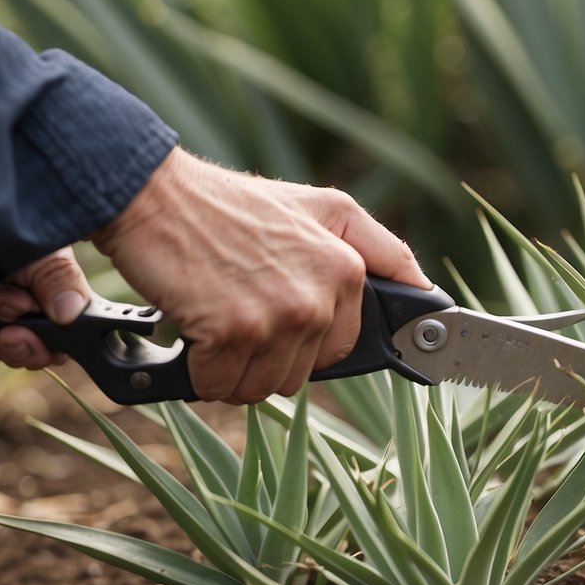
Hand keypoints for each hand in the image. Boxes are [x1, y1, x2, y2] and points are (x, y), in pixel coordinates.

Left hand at [0, 247, 92, 369]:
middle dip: (17, 347)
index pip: (52, 344)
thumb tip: (69, 314)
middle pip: (16, 350)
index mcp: (47, 301)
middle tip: (14, 333)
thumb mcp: (49, 251)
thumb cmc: (23, 224)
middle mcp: (15, 309)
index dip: (47, 351)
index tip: (50, 350)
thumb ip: (62, 281)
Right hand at [89, 148, 429, 402]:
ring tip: (216, 316)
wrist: (157, 196)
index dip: (307, 344)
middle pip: (301, 376)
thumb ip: (380, 248)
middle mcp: (321, 294)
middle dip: (266, 356)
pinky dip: (201, 370)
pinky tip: (195, 327)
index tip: (283, 332)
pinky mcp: (233, 331)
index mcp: (347, 268)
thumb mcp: (324, 208)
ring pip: (262, 387)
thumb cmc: (233, 207)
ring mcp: (278, 315)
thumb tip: (427, 293)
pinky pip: (222, 386)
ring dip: (233, 368)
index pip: (343, 349)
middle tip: (238, 309)